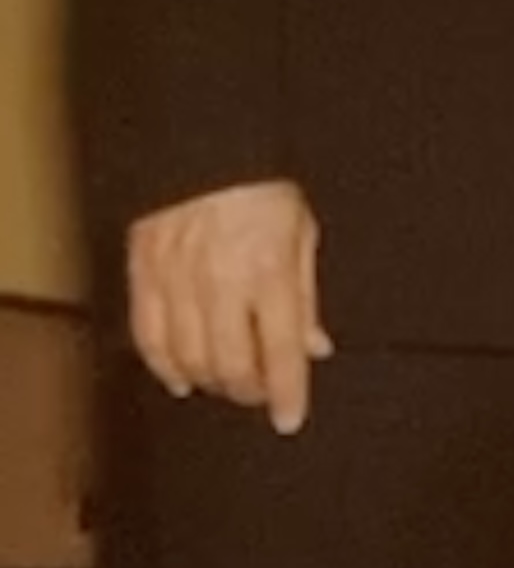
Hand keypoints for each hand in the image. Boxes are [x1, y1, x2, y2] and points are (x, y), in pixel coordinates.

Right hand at [125, 180, 330, 433]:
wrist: (204, 149)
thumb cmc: (263, 191)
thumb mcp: (303, 236)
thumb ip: (306, 298)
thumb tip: (315, 349)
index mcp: (270, 272)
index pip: (280, 351)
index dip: (285, 393)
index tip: (289, 419)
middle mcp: (222, 282)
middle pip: (230, 363)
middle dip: (247, 391)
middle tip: (259, 396)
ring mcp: (177, 280)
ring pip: (188, 357)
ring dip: (209, 382)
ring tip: (225, 385)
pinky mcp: (143, 274)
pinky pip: (148, 335)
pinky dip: (163, 365)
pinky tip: (180, 379)